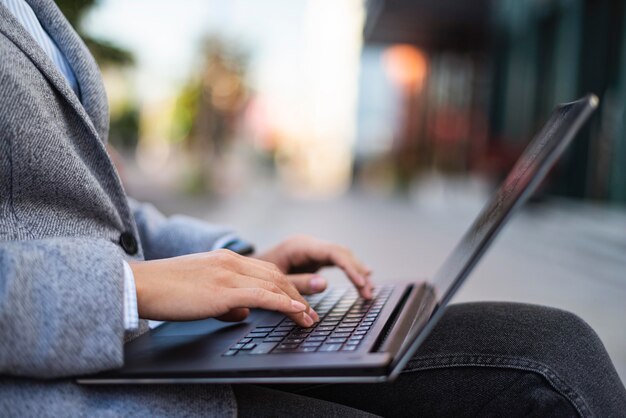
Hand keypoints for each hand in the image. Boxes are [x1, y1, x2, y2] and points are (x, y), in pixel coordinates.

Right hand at [129, 249, 319, 326]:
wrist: (140, 285)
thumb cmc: (165, 291)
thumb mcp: (200, 292)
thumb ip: (225, 301)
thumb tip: (244, 313)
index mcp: (226, 259)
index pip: (266, 270)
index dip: (287, 286)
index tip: (301, 300)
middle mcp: (231, 262)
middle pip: (276, 275)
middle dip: (298, 293)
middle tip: (312, 312)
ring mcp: (228, 274)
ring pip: (274, 284)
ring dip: (296, 302)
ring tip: (309, 319)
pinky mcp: (224, 290)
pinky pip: (263, 296)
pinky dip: (284, 304)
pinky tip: (297, 312)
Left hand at [255, 235, 372, 298]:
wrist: (245, 267)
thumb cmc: (256, 274)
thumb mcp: (275, 278)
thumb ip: (298, 282)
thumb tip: (323, 284)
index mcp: (300, 246)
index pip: (333, 252)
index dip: (350, 267)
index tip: (361, 283)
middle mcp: (309, 244)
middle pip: (341, 253)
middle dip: (357, 272)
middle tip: (369, 292)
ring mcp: (313, 249)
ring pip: (342, 256)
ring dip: (357, 272)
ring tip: (369, 291)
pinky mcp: (314, 257)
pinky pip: (337, 261)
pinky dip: (350, 270)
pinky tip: (364, 277)